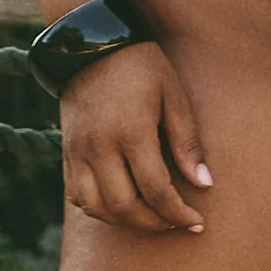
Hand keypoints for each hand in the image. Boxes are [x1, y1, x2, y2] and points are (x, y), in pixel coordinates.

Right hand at [59, 41, 212, 234]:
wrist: (91, 46)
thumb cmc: (142, 67)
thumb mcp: (173, 95)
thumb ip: (187, 142)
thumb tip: (205, 184)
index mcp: (131, 131)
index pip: (156, 189)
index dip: (178, 212)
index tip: (196, 222)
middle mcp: (99, 147)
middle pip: (124, 206)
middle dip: (154, 223)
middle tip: (176, 223)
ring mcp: (78, 151)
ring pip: (97, 208)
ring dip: (126, 222)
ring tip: (151, 218)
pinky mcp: (66, 152)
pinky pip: (77, 196)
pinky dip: (100, 209)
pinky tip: (122, 205)